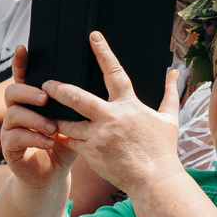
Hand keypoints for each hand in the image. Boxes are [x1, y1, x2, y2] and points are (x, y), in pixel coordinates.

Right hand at [0, 44, 82, 192]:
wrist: (52, 177)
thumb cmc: (63, 146)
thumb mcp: (74, 123)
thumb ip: (78, 107)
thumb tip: (95, 86)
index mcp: (31, 101)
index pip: (23, 77)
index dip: (20, 63)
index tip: (23, 48)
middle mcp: (17, 111)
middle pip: (12, 91)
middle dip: (28, 92)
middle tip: (45, 97)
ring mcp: (10, 130)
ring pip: (12, 114)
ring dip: (34, 119)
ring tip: (53, 127)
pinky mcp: (9, 148)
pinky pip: (15, 137)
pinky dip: (34, 138)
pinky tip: (48, 142)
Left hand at [33, 31, 182, 198]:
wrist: (155, 179)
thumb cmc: (163, 150)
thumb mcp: (169, 118)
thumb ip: (170, 92)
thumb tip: (174, 72)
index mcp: (129, 105)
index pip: (114, 72)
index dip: (103, 52)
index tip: (93, 37)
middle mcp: (111, 118)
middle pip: (78, 97)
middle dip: (58, 89)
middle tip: (45, 84)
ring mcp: (99, 136)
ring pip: (68, 123)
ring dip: (55, 117)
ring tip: (41, 112)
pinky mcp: (91, 153)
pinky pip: (70, 142)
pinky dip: (61, 137)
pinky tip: (52, 133)